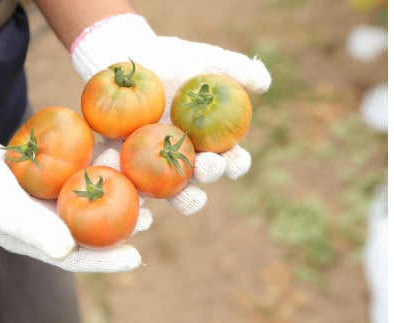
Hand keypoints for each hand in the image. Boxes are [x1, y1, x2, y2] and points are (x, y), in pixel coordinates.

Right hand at [0, 124, 150, 272]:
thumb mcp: (1, 210)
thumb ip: (33, 230)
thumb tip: (68, 252)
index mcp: (41, 241)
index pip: (78, 257)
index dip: (107, 261)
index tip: (136, 259)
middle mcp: (50, 223)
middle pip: (91, 229)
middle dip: (120, 227)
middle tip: (148, 220)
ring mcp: (50, 200)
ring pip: (90, 201)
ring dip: (115, 195)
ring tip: (142, 190)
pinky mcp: (51, 178)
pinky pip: (79, 175)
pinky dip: (97, 166)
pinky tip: (116, 153)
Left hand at [71, 13, 270, 214]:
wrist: (129, 64)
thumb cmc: (173, 62)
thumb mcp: (203, 60)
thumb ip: (234, 69)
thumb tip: (264, 83)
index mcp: (211, 142)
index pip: (232, 159)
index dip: (236, 163)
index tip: (234, 159)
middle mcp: (188, 159)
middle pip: (204, 176)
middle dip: (210, 174)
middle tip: (207, 165)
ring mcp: (158, 167)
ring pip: (174, 192)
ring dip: (182, 198)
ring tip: (184, 194)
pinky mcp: (129, 168)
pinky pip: (136, 189)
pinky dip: (140, 204)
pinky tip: (140, 205)